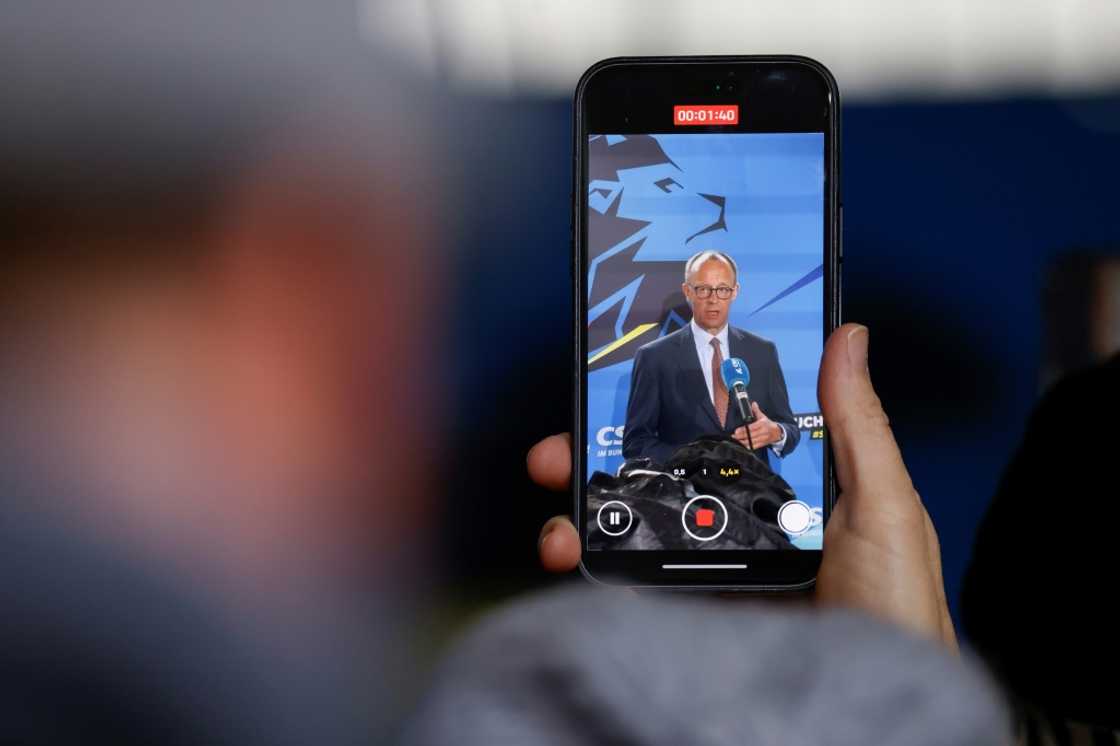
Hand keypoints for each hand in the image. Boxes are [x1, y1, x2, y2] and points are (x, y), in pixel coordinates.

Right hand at [527, 324, 956, 649]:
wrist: (866, 713)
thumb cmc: (898, 610)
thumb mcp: (885, 506)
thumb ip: (858, 426)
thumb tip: (847, 338)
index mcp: (786, 488)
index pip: (718, 433)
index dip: (668, 405)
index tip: (627, 378)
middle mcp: (740, 522)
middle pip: (657, 473)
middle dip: (598, 451)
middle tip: (562, 445)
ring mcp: (710, 567)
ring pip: (632, 521)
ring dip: (581, 502)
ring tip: (559, 494)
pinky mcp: (689, 613)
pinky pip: (630, 577)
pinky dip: (590, 558)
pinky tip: (573, 547)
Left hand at [731, 402, 781, 449]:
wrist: (777, 433)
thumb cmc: (768, 424)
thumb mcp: (763, 416)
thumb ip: (756, 410)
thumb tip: (753, 404)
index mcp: (762, 424)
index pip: (751, 428)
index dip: (743, 430)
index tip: (736, 431)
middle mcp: (763, 432)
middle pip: (750, 436)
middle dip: (740, 436)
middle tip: (733, 436)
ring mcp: (763, 439)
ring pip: (751, 442)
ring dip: (742, 442)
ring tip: (736, 440)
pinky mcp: (762, 444)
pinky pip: (753, 447)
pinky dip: (747, 446)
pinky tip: (741, 444)